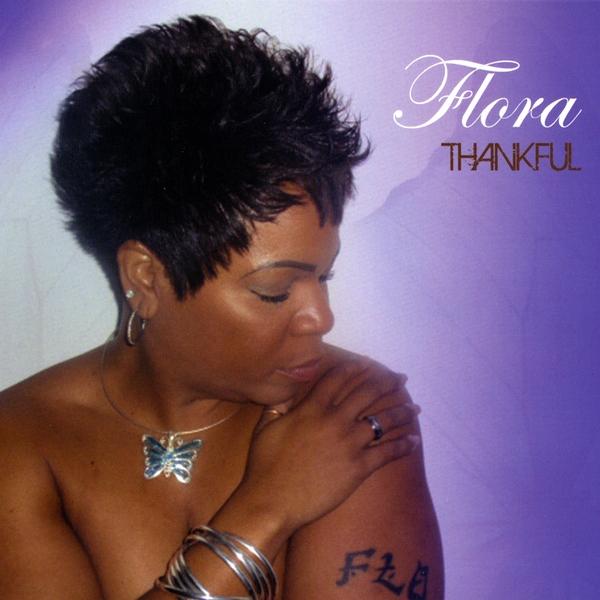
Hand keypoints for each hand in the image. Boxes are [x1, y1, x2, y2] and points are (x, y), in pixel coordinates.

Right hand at [238, 356, 420, 533]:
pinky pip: (387, 452)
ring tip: (414, 407)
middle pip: (367, 393)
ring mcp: (349, 443)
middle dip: (386, 382)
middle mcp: (334, 419)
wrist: (273, 500)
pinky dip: (403, 445)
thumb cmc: (265, 465)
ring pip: (382, 420)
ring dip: (401, 411)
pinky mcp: (358, 467)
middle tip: (400, 379)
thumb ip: (278, 407)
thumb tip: (284, 394)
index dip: (356, 368)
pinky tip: (413, 439)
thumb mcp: (265, 427)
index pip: (338, 378)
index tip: (369, 363)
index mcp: (311, 408)